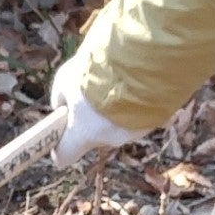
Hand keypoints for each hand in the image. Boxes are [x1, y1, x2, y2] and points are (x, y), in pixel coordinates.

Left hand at [48, 52, 143, 167]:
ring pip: (117, 124)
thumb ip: (60, 97)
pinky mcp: (155, 119)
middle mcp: (110, 139)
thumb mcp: (66, 78)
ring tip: (115, 81)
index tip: (58, 135)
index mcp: (85, 133)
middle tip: (89, 91)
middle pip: (93, 135)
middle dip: (89, 118)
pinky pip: (138, 114)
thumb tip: (62, 105)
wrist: (144, 59)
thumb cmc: (98, 69)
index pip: (64, 155)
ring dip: (114, 108)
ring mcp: (135, 131)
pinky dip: (134, 102)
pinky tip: (134, 82)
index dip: (59, 146)